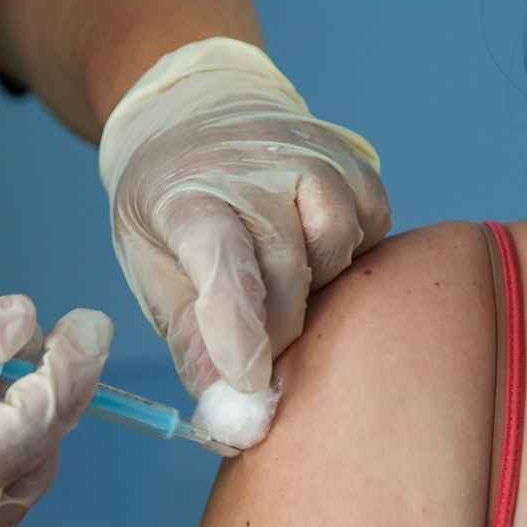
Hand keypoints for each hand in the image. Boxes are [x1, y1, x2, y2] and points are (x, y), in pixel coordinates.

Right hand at [0, 296, 112, 526]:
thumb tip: (21, 319)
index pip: (31, 426)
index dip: (69, 370)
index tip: (91, 325)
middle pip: (37, 451)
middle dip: (58, 389)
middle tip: (67, 338)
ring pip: (23, 475)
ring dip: (28, 414)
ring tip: (1, 364)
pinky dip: (2, 441)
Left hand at [100, 37, 390, 396]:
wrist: (197, 119)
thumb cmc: (173, 206)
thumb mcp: (153, 267)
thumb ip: (190, 337)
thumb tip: (227, 408)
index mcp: (186, 193)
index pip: (219, 257)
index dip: (237, 325)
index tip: (249, 383)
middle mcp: (253, 165)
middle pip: (286, 264)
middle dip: (279, 327)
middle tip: (264, 350)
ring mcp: (310, 156)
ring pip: (337, 242)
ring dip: (318, 286)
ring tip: (289, 290)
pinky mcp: (354, 163)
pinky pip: (372, 225)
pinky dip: (351, 257)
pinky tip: (317, 258)